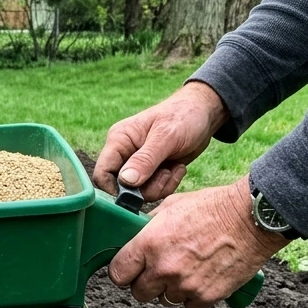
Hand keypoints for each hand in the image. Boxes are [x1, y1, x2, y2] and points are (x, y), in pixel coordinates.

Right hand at [92, 81, 229, 201]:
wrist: (205, 114)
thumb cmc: (184, 116)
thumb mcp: (166, 137)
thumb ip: (145, 159)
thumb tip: (126, 181)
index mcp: (119, 140)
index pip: (102, 173)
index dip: (114, 189)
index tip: (137, 194)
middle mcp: (124, 154)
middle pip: (121, 188)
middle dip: (145, 189)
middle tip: (165, 174)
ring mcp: (137, 165)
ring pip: (139, 193)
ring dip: (160, 186)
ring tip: (174, 168)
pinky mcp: (151, 173)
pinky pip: (153, 191)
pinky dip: (168, 184)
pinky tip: (177, 168)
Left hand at [110, 177, 288, 307]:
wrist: (252, 218)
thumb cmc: (213, 207)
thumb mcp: (171, 206)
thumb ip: (149, 228)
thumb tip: (135, 239)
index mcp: (149, 244)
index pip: (118, 274)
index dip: (122, 272)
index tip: (129, 269)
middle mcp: (164, 269)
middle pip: (139, 293)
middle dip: (145, 283)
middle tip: (158, 270)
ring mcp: (185, 286)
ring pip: (165, 300)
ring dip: (171, 289)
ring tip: (186, 268)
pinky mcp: (206, 297)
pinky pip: (188, 305)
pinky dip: (192, 294)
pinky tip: (201, 275)